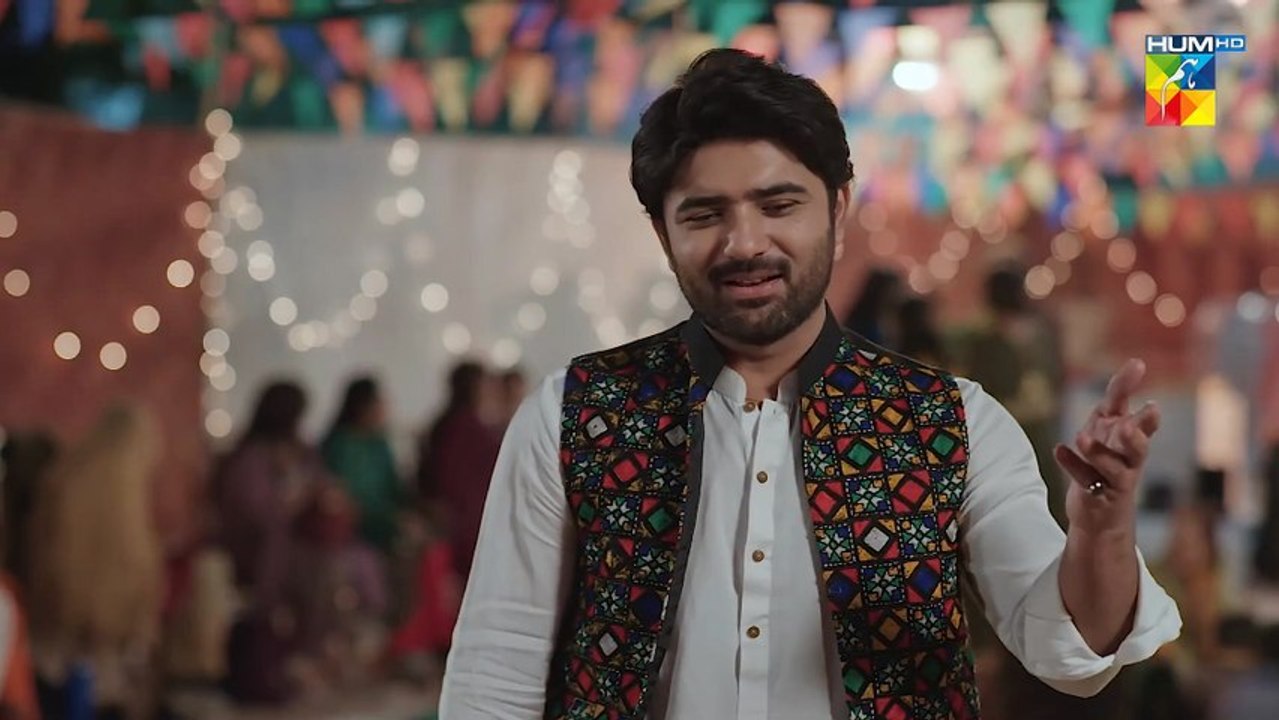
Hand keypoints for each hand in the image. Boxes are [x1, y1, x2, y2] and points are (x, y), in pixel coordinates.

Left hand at [1054, 358, 1160, 534]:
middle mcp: (1129, 460)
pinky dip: (1072, 465)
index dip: (1141, 406)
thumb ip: (1119, 397)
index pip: (1140, 420)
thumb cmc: (1106, 460)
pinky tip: (1059, 450)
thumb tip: (1137, 363)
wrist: (1101, 513)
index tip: (1145, 386)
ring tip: (1081, 436)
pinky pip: (1085, 480)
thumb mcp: (1109, 426)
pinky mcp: (1097, 495)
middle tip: (1129, 427)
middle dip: (1135, 438)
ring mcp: (1115, 480)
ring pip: (1112, 467)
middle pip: (1138, 449)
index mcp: (1131, 440)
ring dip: (1097, 452)